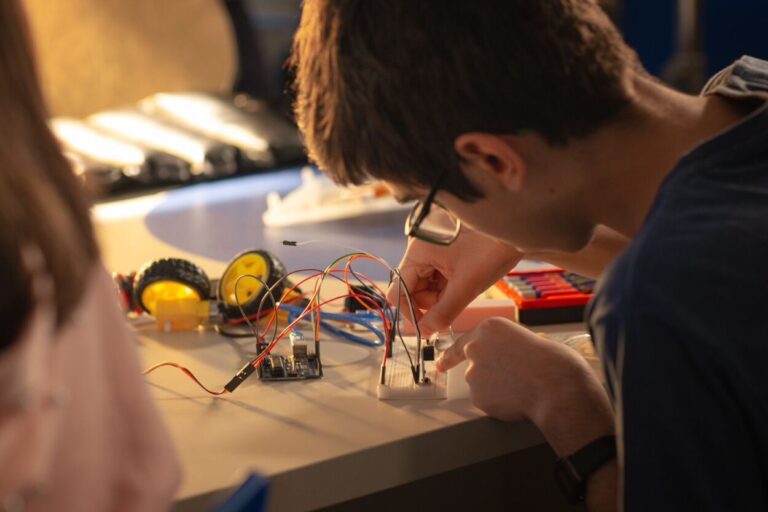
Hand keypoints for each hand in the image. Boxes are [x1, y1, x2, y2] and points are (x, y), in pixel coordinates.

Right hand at [387, 228, 521, 334]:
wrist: (517, 230)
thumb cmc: (492, 250)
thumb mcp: (467, 286)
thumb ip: (443, 311)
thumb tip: (425, 331)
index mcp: (418, 251)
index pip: (398, 289)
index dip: (410, 311)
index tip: (427, 327)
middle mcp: (420, 249)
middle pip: (411, 288)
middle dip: (429, 303)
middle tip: (452, 307)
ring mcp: (432, 250)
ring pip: (425, 285)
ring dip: (440, 296)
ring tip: (463, 290)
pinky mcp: (444, 253)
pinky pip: (437, 277)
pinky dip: (447, 287)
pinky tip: (463, 284)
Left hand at [437, 317, 613, 455]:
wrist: (556, 387)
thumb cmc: (551, 362)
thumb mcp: (525, 339)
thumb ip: (504, 346)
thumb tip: (502, 358)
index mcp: (489, 329)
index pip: (462, 341)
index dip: (451, 354)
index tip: (441, 362)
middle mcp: (475, 348)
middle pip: (472, 363)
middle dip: (485, 372)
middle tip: (502, 380)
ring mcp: (473, 373)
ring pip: (480, 384)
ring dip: (494, 388)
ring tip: (521, 387)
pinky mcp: (477, 396)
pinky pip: (486, 401)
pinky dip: (498, 403)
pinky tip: (516, 399)